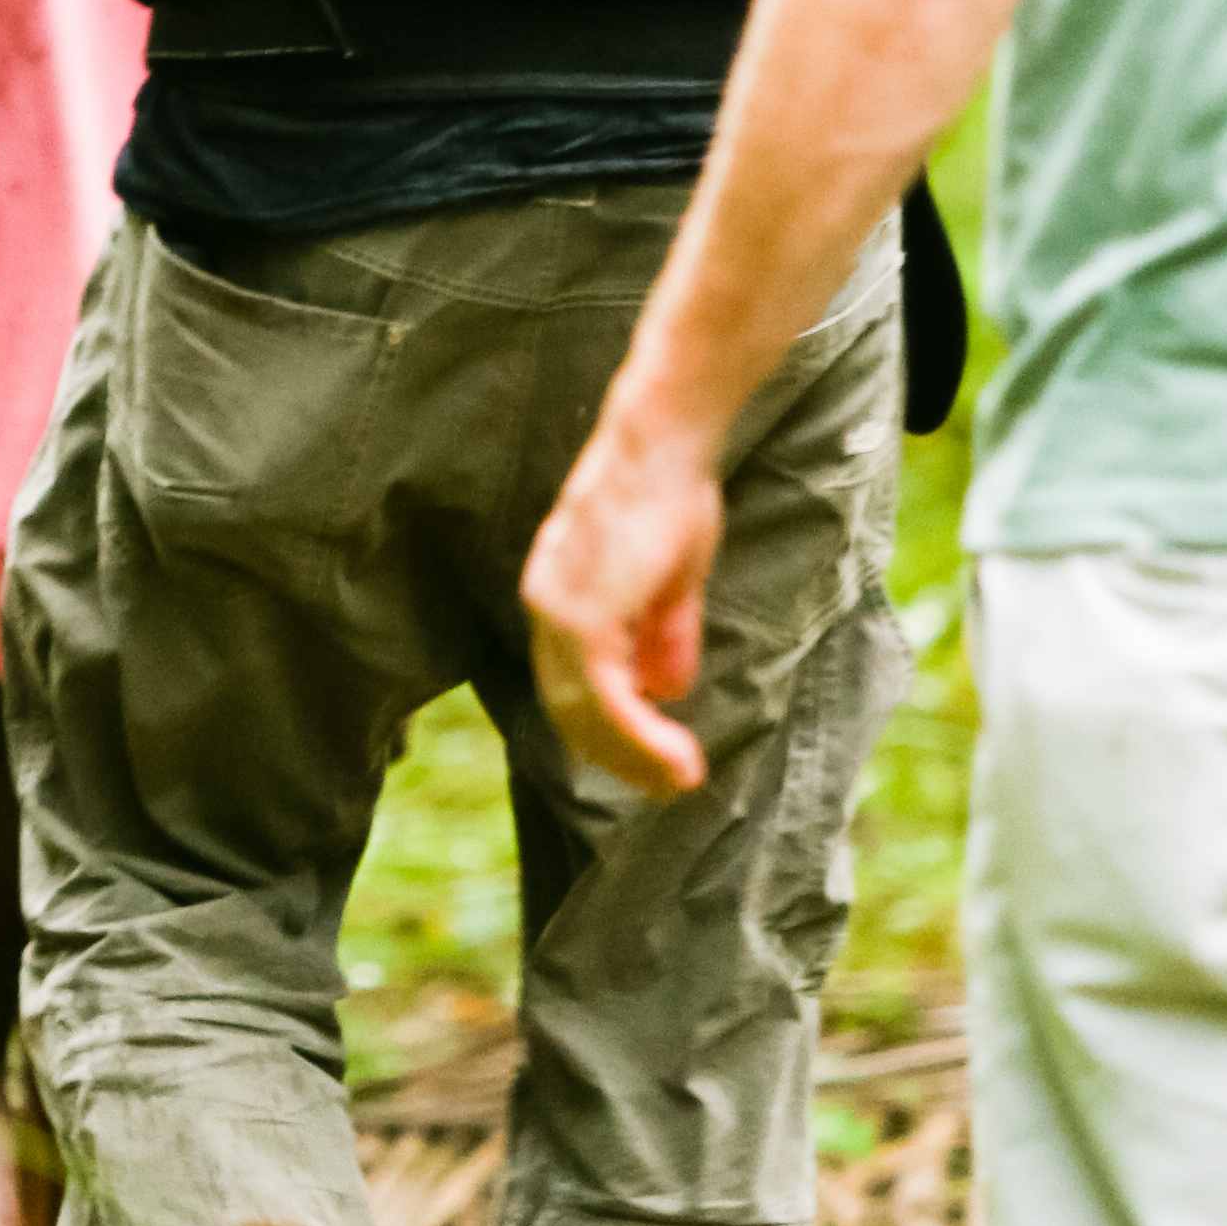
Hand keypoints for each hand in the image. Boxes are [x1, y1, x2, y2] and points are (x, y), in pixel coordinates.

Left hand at [522, 404, 724, 798]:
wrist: (665, 440)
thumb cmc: (672, 491)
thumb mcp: (670, 576)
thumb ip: (663, 633)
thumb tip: (666, 691)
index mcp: (558, 593)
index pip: (570, 679)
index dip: (610, 725)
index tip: (653, 757)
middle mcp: (546, 605)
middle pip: (570, 708)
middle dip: (620, 755)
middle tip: (669, 785)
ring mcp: (560, 612)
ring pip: (586, 714)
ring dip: (634, 758)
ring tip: (680, 781)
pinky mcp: (585, 617)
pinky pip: (607, 700)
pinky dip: (640, 739)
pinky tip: (676, 759)